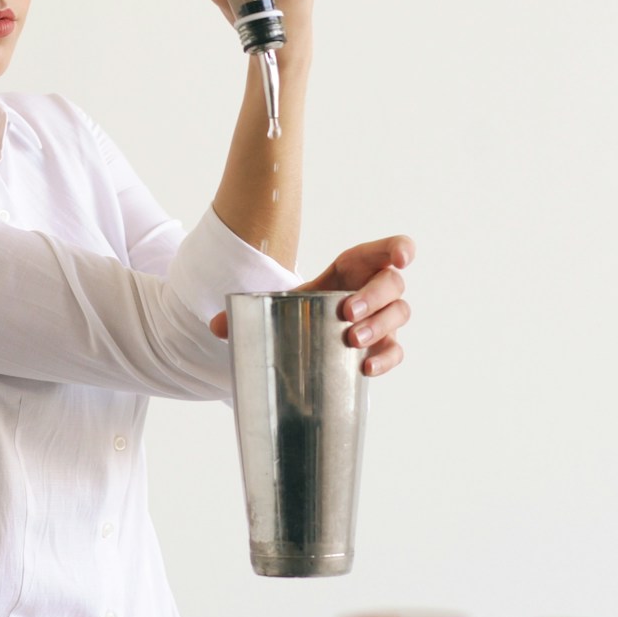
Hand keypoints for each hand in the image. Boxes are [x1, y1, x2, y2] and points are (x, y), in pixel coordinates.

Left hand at [209, 235, 415, 376]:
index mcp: (352, 267)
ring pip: (399, 315)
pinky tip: (365, 367)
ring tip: (352, 340)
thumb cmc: (299, 308)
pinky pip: (395, 350)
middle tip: (347, 314)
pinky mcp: (383, 345)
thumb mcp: (278, 302)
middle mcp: (373, 289)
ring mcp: (382, 318)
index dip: (399, 249)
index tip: (402, 258)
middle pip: (393, 284)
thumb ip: (248, 309)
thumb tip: (215, 325)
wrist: (304, 332)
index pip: (386, 251)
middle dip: (374, 297)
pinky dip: (385, 358)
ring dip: (379, 326)